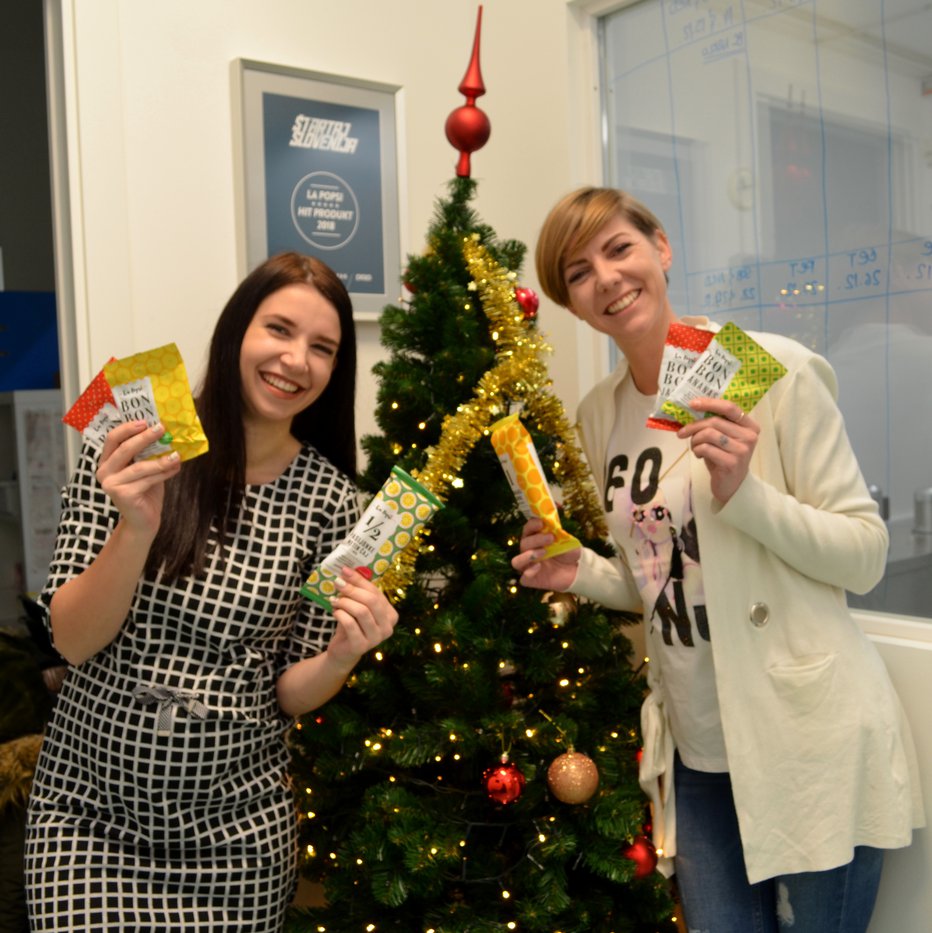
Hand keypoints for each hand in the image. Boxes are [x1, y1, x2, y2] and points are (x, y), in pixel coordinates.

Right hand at [96, 421, 181, 536]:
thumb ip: (148, 453)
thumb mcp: (145, 468)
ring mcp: (111, 484)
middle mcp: (104, 472)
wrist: (143, 520)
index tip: (145, 421)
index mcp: (107, 461)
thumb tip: (165, 433)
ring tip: (177, 454)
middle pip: (124, 449)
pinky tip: (175, 468)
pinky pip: (148, 479)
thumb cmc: (145, 491)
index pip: (112, 439)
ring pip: (140, 466)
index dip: (127, 428)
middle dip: (145, 437)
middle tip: (162, 429)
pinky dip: (164, 473)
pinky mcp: (122, 495)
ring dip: (161, 459)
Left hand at [326, 567, 398, 666]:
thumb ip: (357, 590)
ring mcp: (376, 638)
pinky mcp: (361, 646)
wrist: (344, 651)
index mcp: (391, 615)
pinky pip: (350, 624)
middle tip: (337, 583)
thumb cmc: (352, 624)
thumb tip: (347, 571)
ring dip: (345, 602)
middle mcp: (388, 627)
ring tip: (334, 600)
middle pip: (371, 601)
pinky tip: (335, 612)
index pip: (376, 592)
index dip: (360, 580)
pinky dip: (340, 614)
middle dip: (352, 590)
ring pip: (361, 611)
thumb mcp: (357, 606)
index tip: (344, 570)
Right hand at [510, 517, 580, 591]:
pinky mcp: (531, 579)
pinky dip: (529, 572)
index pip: (527, 529)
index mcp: (534, 538)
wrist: (577, 570)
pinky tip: (539, 567)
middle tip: (550, 538)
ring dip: (527, 556)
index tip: (541, 523)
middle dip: (536, 539)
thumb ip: (559, 533)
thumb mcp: (567, 540)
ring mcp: (528, 566)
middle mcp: (528, 551)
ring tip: (543, 552)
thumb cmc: (568, 552)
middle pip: (523, 544)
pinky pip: (523, 578)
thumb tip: (552, 524)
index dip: (532, 525)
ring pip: (516, 561)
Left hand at [677, 398, 759, 502]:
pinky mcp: (731, 462)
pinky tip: (699, 455)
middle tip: (682, 433)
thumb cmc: (724, 457)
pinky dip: (697, 450)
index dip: (710, 403)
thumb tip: (692, 410)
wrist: (731, 485)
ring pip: (708, 434)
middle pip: (715, 421)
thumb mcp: (723, 438)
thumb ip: (716, 424)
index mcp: (750, 426)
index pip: (730, 408)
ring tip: (694, 447)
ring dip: (695, 440)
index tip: (692, 403)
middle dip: (694, 426)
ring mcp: (742, 450)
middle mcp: (749, 437)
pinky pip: (705, 448)